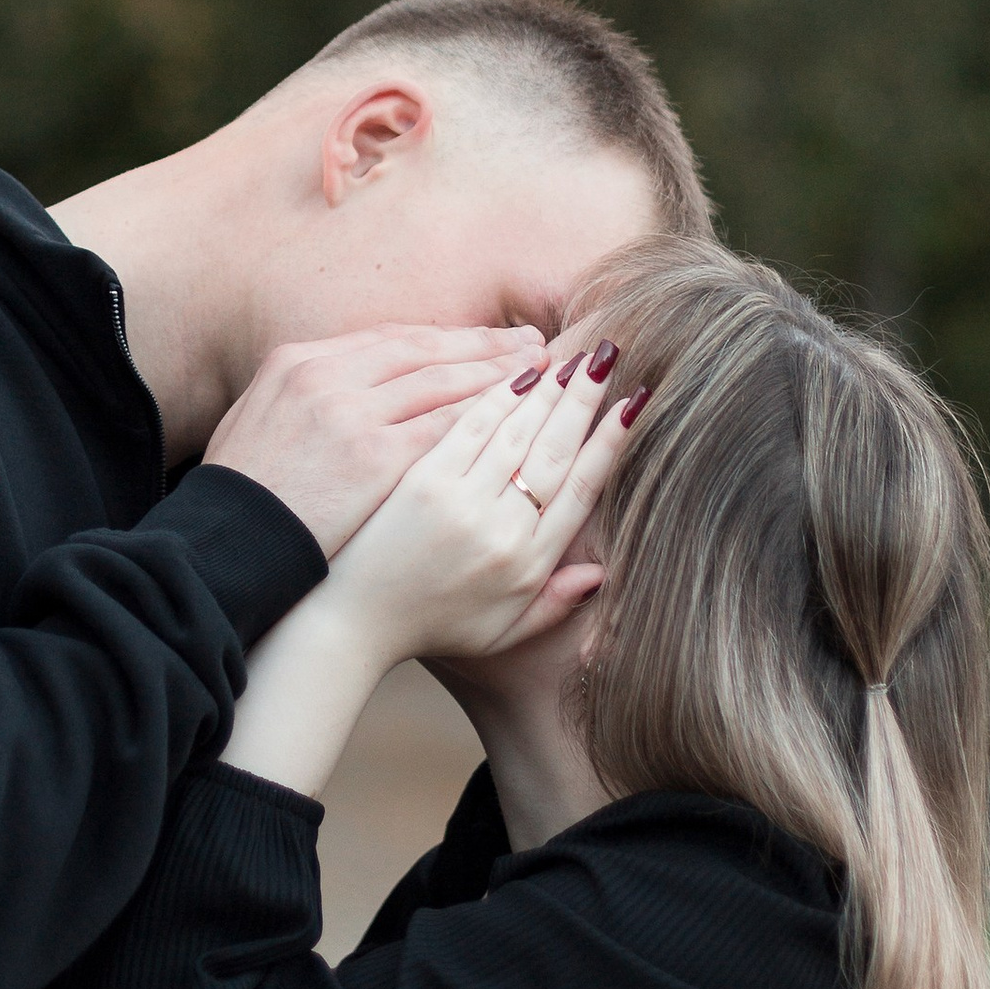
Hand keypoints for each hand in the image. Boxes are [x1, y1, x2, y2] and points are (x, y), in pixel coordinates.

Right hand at [206, 324, 546, 554]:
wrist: (220, 546)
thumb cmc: (240, 499)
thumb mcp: (256, 424)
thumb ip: (304, 397)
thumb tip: (344, 389)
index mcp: (297, 360)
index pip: (389, 340)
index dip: (445, 339)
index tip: (483, 340)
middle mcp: (324, 375)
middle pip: (423, 349)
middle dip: (483, 347)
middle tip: (531, 345)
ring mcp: (349, 411)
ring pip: (442, 382)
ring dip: (497, 377)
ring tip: (542, 375)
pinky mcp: (371, 454)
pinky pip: (444, 426)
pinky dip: (486, 419)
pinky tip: (521, 420)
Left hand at [326, 347, 640, 663]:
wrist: (356, 623)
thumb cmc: (431, 624)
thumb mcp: (502, 632)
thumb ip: (554, 603)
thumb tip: (601, 571)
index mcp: (530, 562)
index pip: (583, 488)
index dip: (611, 441)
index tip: (633, 403)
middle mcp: (504, 529)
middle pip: (556, 450)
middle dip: (584, 399)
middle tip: (606, 357)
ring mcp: (463, 502)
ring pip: (518, 432)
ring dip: (548, 389)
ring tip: (570, 356)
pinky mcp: (423, 482)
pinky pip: (469, 427)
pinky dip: (496, 396)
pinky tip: (516, 372)